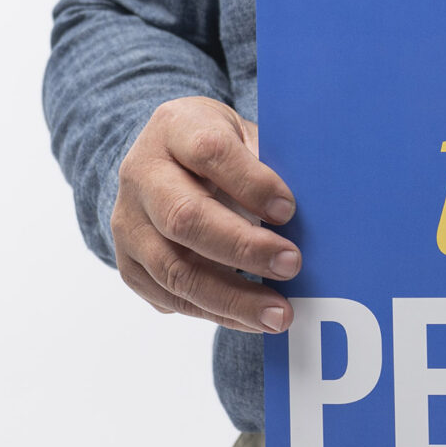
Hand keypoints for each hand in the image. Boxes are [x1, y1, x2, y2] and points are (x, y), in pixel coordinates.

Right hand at [110, 98, 300, 333]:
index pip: (209, 152)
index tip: (289, 209)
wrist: (165, 164)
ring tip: (278, 313)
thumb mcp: (243, 136)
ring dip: (232, 298)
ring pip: (174, 270)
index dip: (251, 183)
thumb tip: (316, 209)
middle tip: (292, 265)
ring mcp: (128, 223)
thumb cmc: (219, 150)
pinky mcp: (129, 265)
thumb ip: (269, 164)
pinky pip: (171, 298)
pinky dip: (217, 313)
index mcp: (174, 128)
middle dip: (243, 248)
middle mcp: (140, 174)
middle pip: (185, 217)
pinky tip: (253, 318)